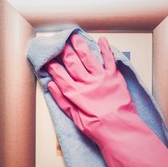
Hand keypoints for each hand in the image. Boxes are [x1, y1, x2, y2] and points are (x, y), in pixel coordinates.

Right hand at [46, 34, 167, 166]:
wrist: (119, 129)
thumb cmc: (96, 127)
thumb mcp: (74, 118)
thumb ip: (62, 101)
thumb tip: (51, 86)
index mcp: (75, 94)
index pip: (61, 76)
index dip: (53, 67)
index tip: (48, 60)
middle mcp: (87, 83)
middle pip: (73, 63)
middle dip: (65, 52)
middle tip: (59, 43)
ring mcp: (101, 78)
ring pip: (88, 58)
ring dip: (80, 46)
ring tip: (74, 37)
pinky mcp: (114, 77)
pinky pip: (109, 59)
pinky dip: (105, 49)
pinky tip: (101, 40)